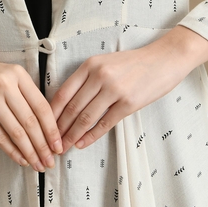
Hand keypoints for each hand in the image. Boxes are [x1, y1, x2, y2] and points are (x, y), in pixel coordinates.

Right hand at [0, 46, 61, 170]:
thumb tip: (46, 124)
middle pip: (31, 121)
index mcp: (18, 74)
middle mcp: (6, 85)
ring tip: (38, 165)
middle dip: (43, 145)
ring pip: (17, 132)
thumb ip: (25, 93)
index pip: (41, 106)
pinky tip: (20, 159)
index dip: (52, 129)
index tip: (59, 145)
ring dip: (30, 152)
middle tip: (51, 162)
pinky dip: (12, 151)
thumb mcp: (8, 74)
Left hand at [50, 26, 207, 152]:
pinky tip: (82, 143)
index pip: (64, 91)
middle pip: (73, 107)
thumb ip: (88, 79)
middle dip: (59, 127)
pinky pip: (104, 123)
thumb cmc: (134, 63)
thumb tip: (68, 103)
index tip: (44, 124)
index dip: (52, 111)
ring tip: (63, 146)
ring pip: (86, 117)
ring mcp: (114, 89)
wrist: (163, 60)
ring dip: (72, 135)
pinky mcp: (128, 103)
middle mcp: (100, 75)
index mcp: (91, 64)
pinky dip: (91, 136)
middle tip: (51, 141)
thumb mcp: (106, 63)